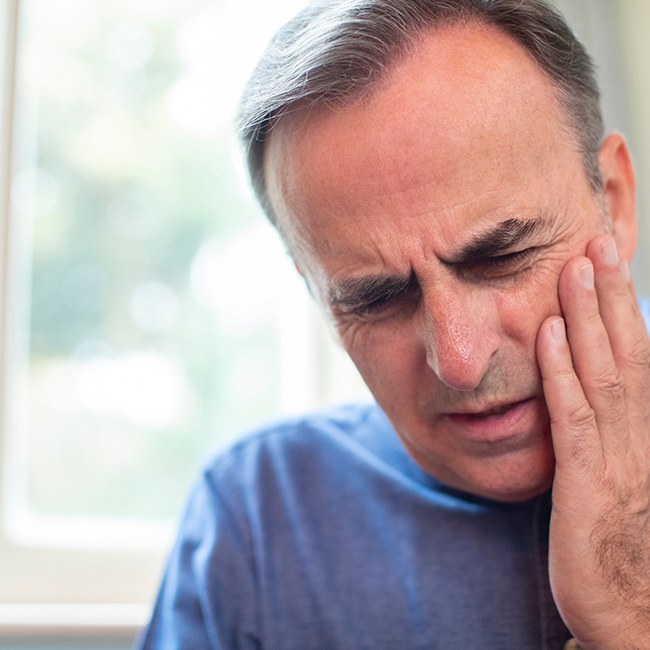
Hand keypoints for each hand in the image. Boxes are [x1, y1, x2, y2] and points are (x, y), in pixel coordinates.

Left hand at [536, 235, 649, 648]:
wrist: (632, 613)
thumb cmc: (625, 542)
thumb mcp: (624, 474)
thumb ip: (611, 426)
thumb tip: (589, 380)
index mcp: (647, 430)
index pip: (638, 356)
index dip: (623, 307)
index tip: (608, 261)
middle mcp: (640, 433)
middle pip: (626, 351)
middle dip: (611, 295)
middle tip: (597, 242)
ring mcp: (616, 454)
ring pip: (602, 371)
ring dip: (587, 318)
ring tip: (574, 269)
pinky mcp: (586, 480)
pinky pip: (572, 415)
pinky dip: (560, 371)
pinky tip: (545, 334)